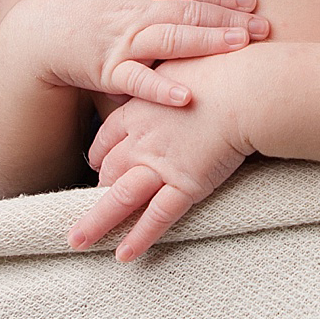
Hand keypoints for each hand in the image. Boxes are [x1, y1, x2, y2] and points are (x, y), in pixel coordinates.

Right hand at [28, 0, 269, 112]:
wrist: (35, 35)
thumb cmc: (75, 1)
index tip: (253, 1)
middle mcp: (134, 8)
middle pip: (187, 9)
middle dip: (227, 17)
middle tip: (262, 26)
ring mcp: (120, 39)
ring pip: (170, 37)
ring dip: (206, 41)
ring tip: (238, 46)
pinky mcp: (106, 71)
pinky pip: (137, 80)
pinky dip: (161, 88)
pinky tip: (187, 96)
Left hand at [76, 66, 258, 260]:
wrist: (244, 87)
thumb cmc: (219, 68)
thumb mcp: (180, 64)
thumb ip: (166, 76)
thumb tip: (168, 75)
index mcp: (139, 108)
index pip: (108, 137)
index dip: (100, 155)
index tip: (96, 165)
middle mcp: (142, 139)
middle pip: (108, 170)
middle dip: (95, 191)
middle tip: (85, 205)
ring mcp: (161, 164)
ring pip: (120, 198)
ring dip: (96, 222)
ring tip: (76, 241)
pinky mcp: (185, 184)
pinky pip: (156, 217)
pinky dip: (138, 237)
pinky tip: (123, 255)